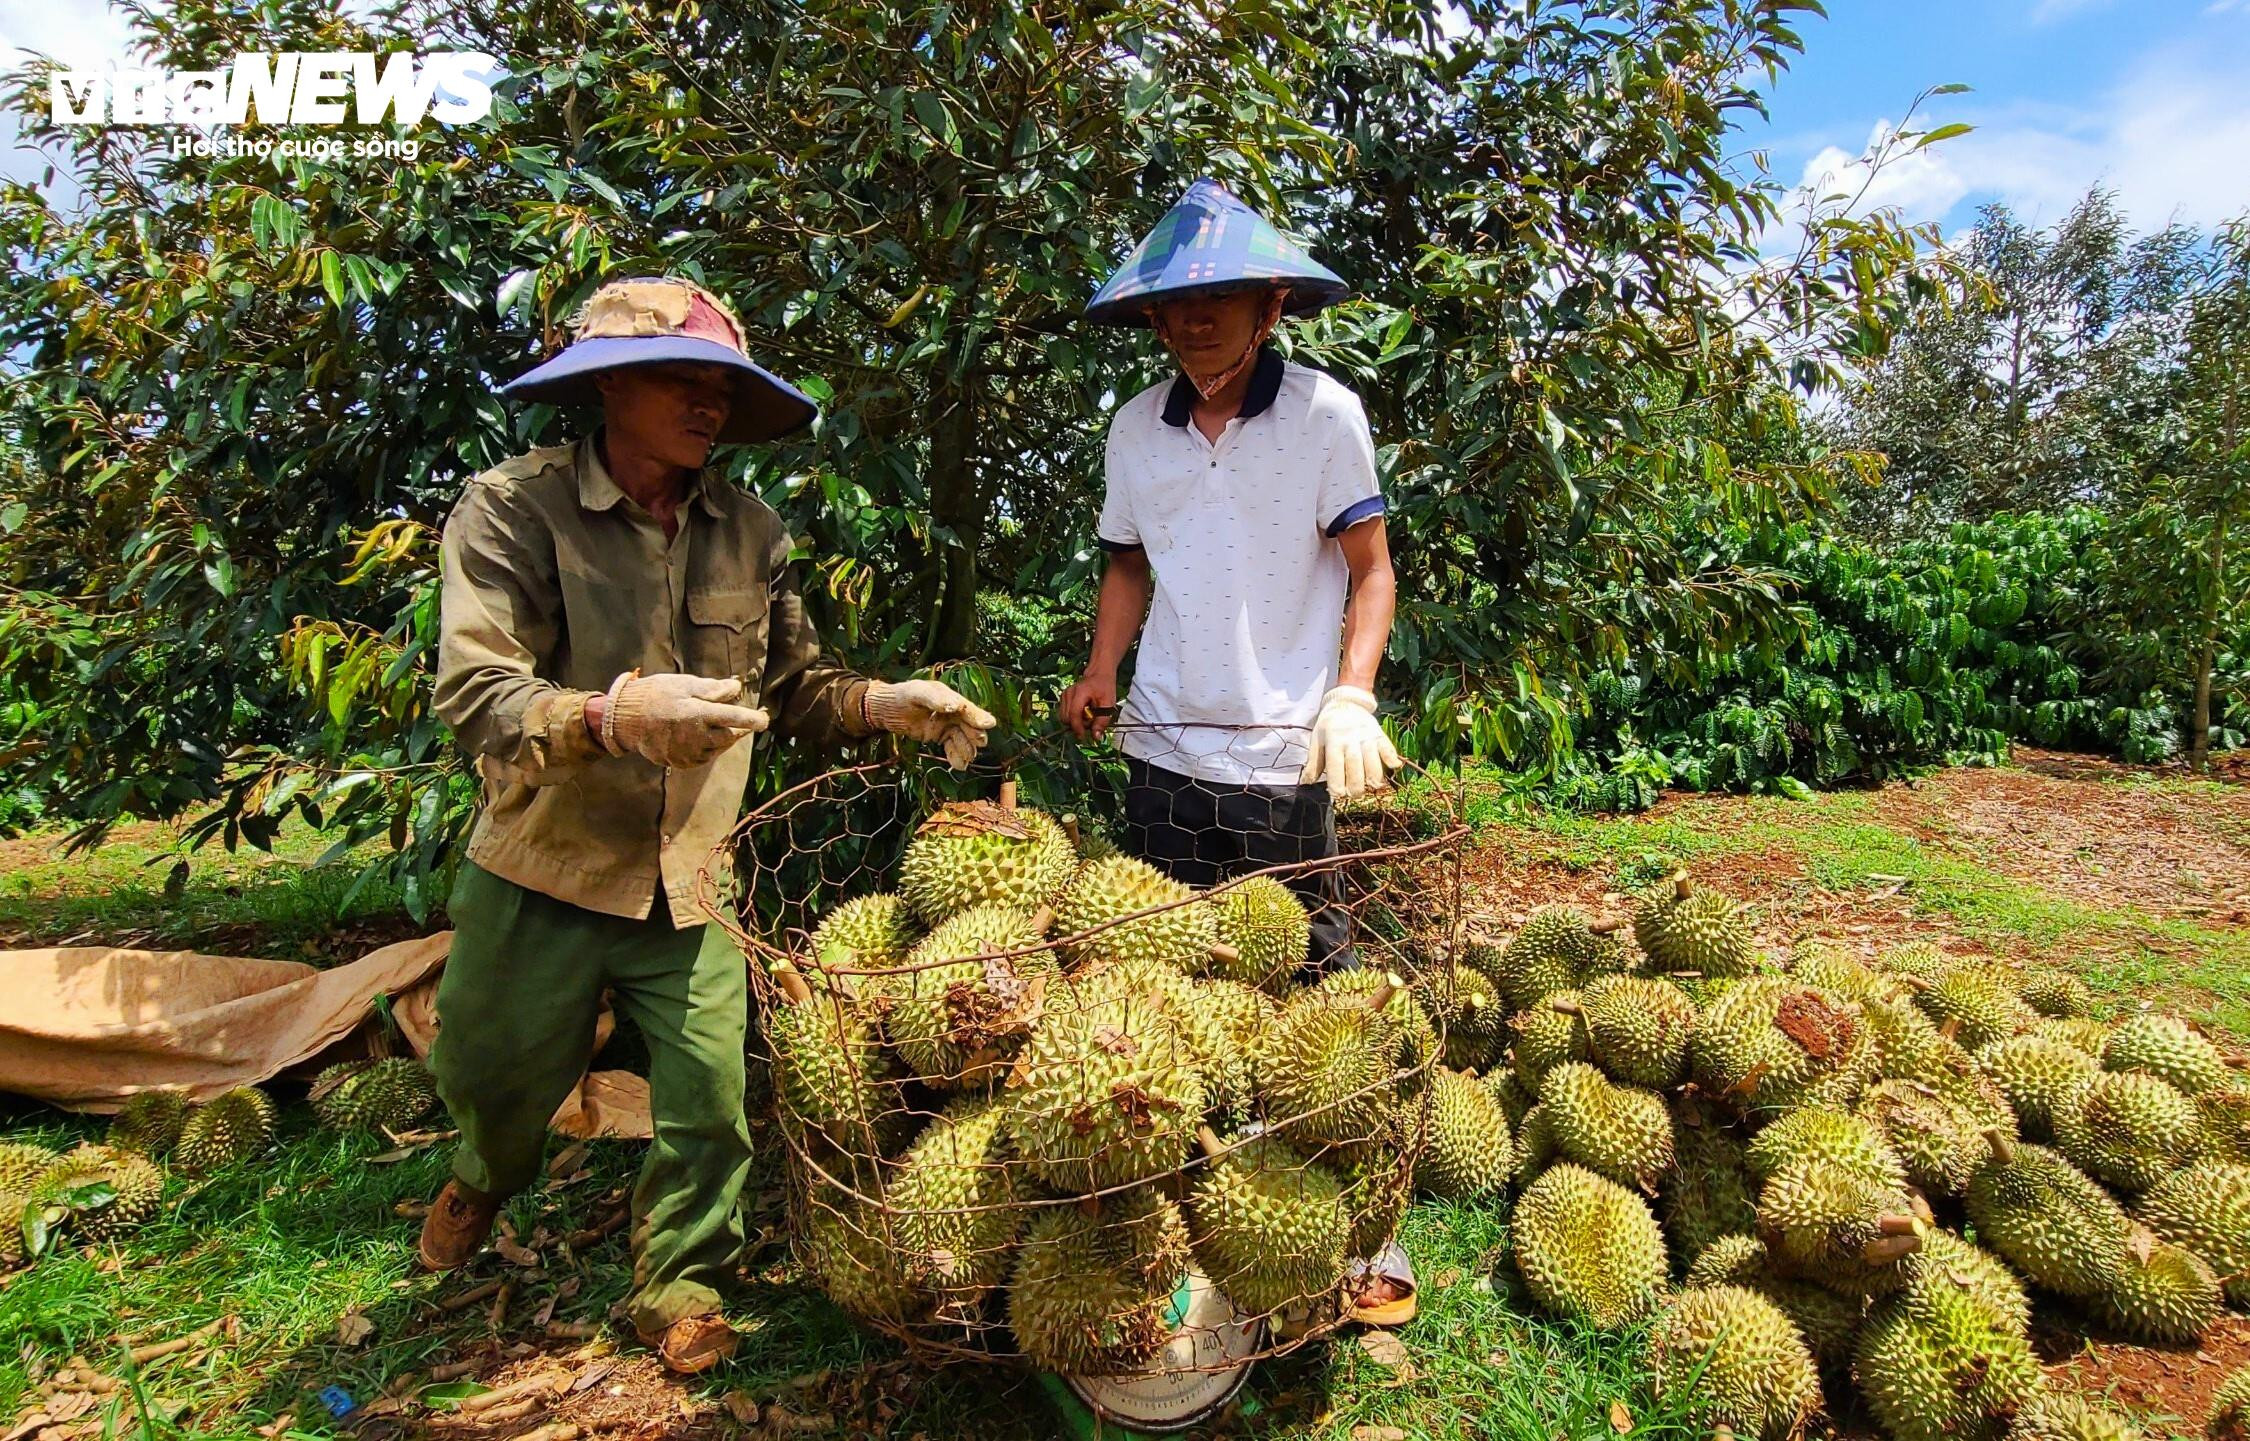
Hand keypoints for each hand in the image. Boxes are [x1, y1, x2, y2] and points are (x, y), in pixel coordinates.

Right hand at [605, 672, 768, 768]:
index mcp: (699, 713)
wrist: (624, 718)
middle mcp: (696, 736)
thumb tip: (736, 688)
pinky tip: (704, 738)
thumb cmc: (655, 695)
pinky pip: (703, 758)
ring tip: (721, 727)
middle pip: (729, 736)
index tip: (765, 720)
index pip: (734, 718)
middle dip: (739, 729)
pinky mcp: (679, 762)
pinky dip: (709, 749)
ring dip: (724, 739)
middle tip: (745, 722)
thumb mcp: (683, 684)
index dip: (753, 719)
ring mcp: (687, 752)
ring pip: (717, 749)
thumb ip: (712, 689)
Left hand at [864, 679, 997, 769]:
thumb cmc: (900, 697)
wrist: (884, 710)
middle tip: (980, 744)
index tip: (988, 725)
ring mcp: (945, 723)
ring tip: (967, 759)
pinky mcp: (938, 735)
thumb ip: (935, 699)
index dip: (977, 716)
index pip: (966, 707)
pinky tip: (959, 765)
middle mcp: (950, 710)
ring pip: (962, 737)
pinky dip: (956, 756)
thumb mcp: (916, 693)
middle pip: (968, 724)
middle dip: (974, 735)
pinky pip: (951, 746)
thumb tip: (955, 706)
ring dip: (966, 748)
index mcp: (947, 696)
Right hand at [1059, 672, 1118, 741]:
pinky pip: (1064, 714)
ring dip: (1075, 722)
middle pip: (1066, 718)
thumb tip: (1095, 737)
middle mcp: (1069, 693)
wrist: (1099, 674)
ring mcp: (1064, 695)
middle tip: (1091, 722)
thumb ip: (1102, 721)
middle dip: (1078, 725)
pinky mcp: (1063, 698)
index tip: (1083, 737)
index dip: (1077, 728)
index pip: (1073, 714)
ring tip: (1087, 717)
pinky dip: (1072, 718)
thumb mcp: (1109, 704)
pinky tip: (1082, 713)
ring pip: (1064, 717)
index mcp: (1080, 692)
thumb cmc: (1105, 688)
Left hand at [1300, 685, 1402, 800]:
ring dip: (1374, 776)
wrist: (1346, 703)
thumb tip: (1306, 784)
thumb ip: (1313, 763)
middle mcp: (1350, 738)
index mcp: (1333, 740)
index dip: (1337, 783)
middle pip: (1355, 766)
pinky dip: (1392, 757)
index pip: (1335, 765)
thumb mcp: (1317, 740)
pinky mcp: (1379, 734)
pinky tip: (1393, 766)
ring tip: (1372, 786)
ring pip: (1373, 760)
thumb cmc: (1329, 726)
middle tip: (1354, 794)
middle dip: (1356, 786)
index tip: (1338, 795)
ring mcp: (1366, 736)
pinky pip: (1387, 746)